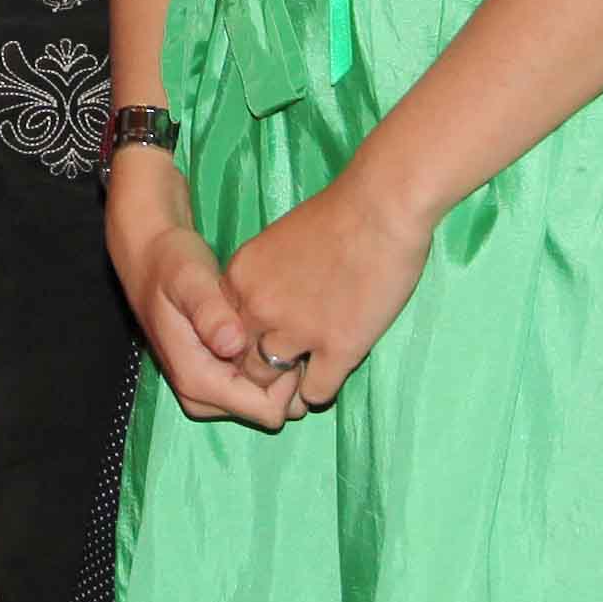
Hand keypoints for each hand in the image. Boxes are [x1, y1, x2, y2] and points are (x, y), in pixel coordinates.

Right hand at [109, 146, 294, 430]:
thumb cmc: (171, 263)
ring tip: (279, 327)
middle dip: (287, 378)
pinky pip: (258, 388)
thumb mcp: (188, 279)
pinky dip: (270, 366)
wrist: (150, 256)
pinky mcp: (215, 381)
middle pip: (269, 410)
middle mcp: (201, 397)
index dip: (288, 380)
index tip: (290, 338)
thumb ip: (209, 312)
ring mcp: (207, 392)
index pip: (267, 410)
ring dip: (280, 371)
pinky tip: (268, 331)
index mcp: (197, 381)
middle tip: (289, 330)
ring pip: (267, 402)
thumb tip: (232, 344)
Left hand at [217, 172, 435, 413]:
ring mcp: (295, 331)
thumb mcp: (279, 239)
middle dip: (260, 368)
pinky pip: (316, 393)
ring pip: (272, 380)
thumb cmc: (337, 214)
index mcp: (241, 278)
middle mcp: (258, 308)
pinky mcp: (337, 348)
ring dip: (287, 385)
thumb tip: (269, 297)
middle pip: (241, 359)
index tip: (264, 340)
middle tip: (281, 371)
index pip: (222, 328)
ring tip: (302, 383)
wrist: (380, 208)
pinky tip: (331, 375)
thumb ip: (265, 274)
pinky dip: (321, 391)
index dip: (244, 338)